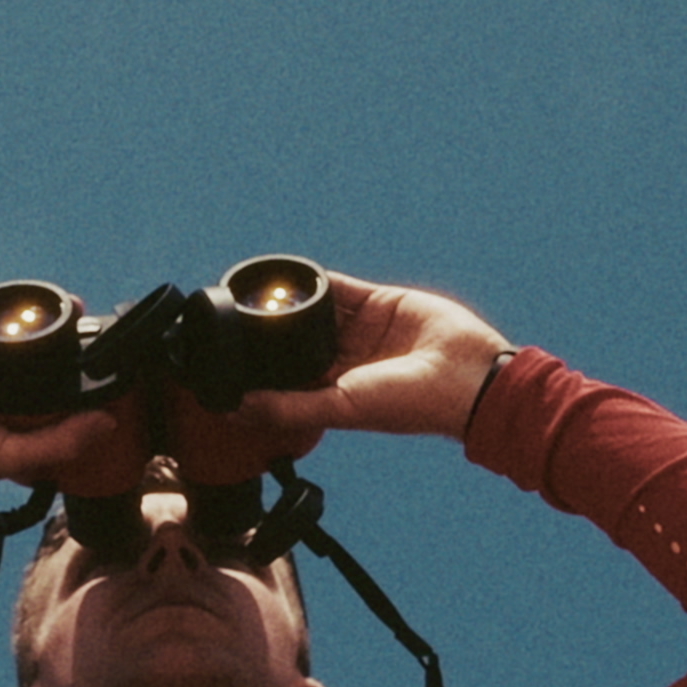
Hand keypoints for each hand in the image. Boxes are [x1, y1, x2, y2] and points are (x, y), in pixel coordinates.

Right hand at [0, 312, 138, 498]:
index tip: (101, 370)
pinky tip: (29, 305)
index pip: (35, 395)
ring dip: (33, 320)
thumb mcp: (10, 455)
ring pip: (1, 333)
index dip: (66, 383)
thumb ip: (59, 441)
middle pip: (23, 359)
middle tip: (91, 332)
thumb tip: (108, 423)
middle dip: (55, 346)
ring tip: (70, 310)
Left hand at [244, 272, 512, 443]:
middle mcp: (342, 362)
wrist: (466, 374)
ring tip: (252, 294)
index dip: (256, 370)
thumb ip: (288, 407)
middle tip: (228, 319)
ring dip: (286, 303)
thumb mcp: (340, 408)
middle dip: (267, 332)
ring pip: (311, 311)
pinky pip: (336, 287)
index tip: (220, 360)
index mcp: (331, 393)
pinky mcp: (375, 302)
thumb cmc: (408, 404)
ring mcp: (359, 331)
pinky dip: (313, 281)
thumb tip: (235, 410)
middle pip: (293, 342)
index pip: (284, 379)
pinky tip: (287, 276)